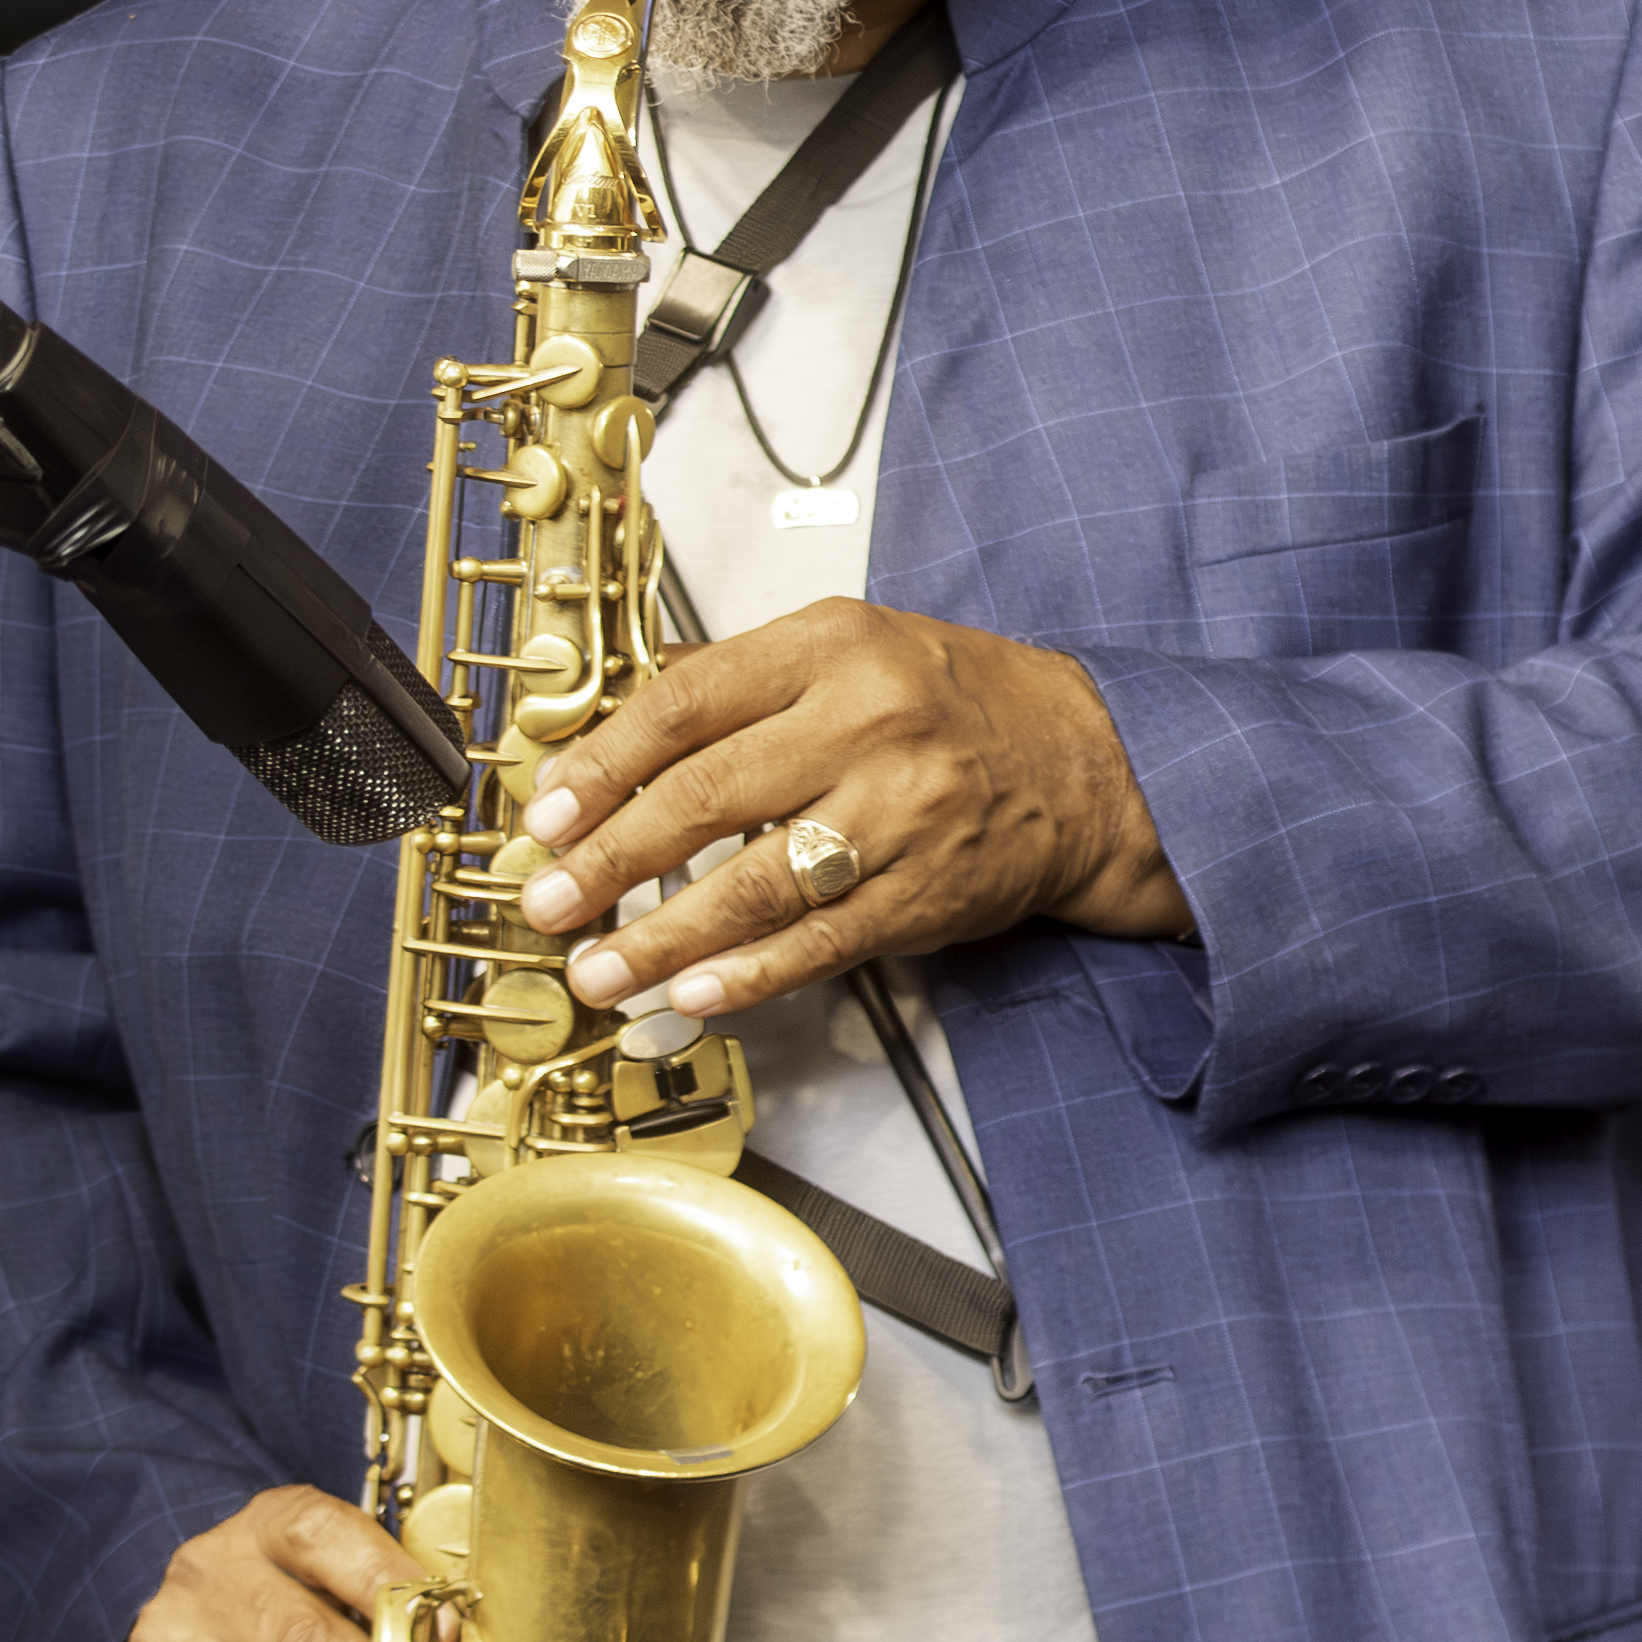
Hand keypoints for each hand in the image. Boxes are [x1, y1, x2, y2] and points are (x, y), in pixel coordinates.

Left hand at [513, 596, 1191, 1022]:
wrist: (1094, 765)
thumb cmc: (961, 705)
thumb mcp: (853, 647)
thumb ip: (738, 677)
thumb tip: (612, 720)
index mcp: (832, 647)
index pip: (686, 702)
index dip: (602, 764)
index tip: (547, 812)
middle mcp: (865, 722)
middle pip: (706, 795)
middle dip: (609, 859)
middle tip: (549, 899)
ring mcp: (899, 812)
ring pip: (755, 883)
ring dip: (663, 937)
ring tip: (601, 968)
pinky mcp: (924, 889)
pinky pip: (820, 941)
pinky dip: (750, 974)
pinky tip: (694, 993)